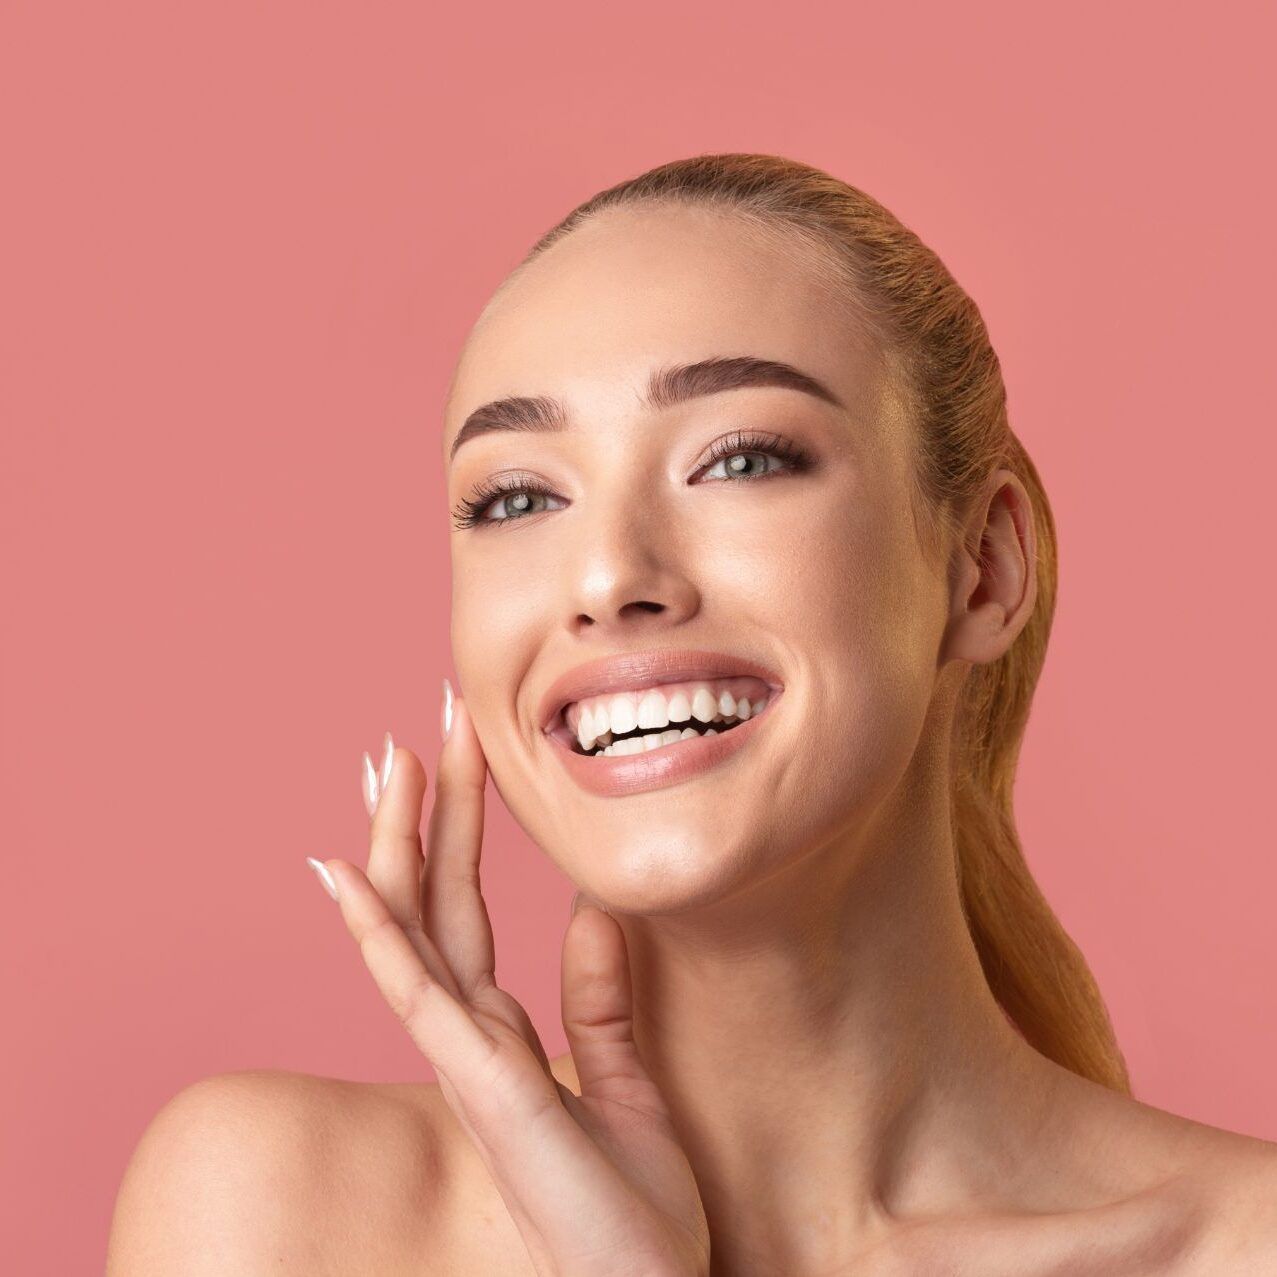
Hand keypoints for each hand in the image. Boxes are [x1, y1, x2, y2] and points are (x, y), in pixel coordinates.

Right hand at [308, 692, 709, 1276]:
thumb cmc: (632, 1214)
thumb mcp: (628, 1085)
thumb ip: (601, 1001)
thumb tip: (592, 909)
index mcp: (500, 1032)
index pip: (463, 910)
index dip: (455, 831)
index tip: (453, 754)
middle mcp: (470, 1036)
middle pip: (434, 901)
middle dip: (425, 811)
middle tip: (416, 724)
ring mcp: (466, 1058)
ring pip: (414, 929)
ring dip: (397, 843)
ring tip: (385, 761)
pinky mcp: (481, 1082)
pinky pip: (416, 991)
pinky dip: (378, 930)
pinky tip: (346, 874)